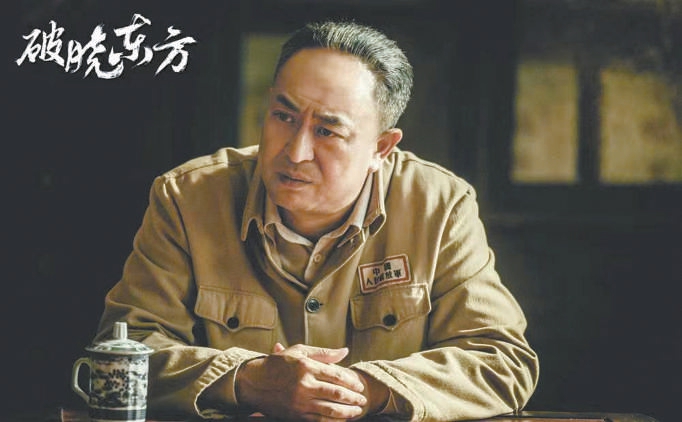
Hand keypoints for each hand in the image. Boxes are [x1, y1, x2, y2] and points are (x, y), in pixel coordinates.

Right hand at [235, 343, 367, 420]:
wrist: (254, 382)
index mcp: (306, 367)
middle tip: (362, 400)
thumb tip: (345, 351)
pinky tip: (341, 419)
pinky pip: (319, 420)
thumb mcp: (300, 351)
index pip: (336, 375)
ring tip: (356, 411)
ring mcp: (299, 401)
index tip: (359, 386)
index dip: (351, 381)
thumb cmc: (278, 364)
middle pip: (336, 393)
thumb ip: (324, 353)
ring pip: (330, 409)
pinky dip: (333, 421)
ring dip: (347, 412)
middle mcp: (304, 384)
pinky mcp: (295, 414)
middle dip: (353, 398)